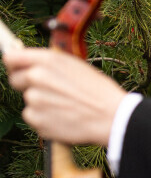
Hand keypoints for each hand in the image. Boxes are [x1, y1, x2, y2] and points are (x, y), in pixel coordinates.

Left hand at [3, 47, 125, 145]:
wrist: (112, 117)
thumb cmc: (98, 91)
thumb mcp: (77, 67)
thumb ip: (49, 64)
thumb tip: (29, 64)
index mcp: (48, 60)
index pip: (11, 58)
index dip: (15, 64)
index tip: (20, 69)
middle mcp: (36, 77)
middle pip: (15, 80)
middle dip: (28, 85)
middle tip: (50, 91)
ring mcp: (34, 99)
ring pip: (28, 100)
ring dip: (40, 103)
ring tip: (65, 106)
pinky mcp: (35, 119)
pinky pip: (32, 117)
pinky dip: (44, 118)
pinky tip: (63, 117)